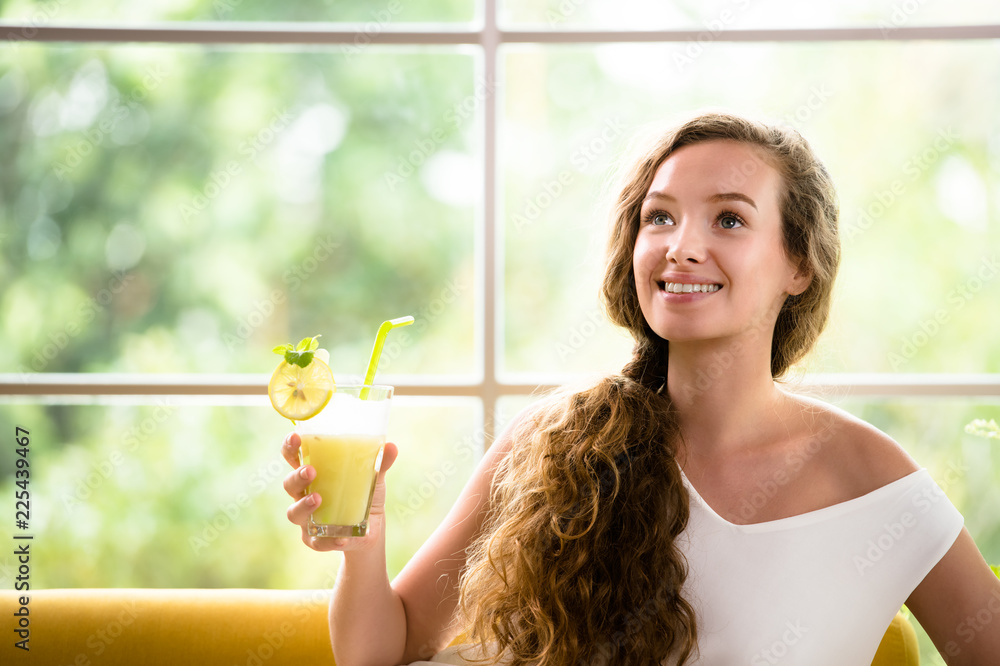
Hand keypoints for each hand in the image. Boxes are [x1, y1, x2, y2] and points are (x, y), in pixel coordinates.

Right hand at [281, 432, 398, 551]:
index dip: (290, 447)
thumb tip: (391, 447)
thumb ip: (379, 464)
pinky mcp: (316, 540)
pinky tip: (342, 538)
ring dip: (304, 506)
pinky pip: (317, 541)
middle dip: (297, 476)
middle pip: (290, 484)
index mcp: (314, 474)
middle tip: (311, 471)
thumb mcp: (373, 479)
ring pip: (294, 513)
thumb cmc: (364, 495)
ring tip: (318, 499)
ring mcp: (307, 519)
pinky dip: (329, 540)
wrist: (370, 531)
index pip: (294, 457)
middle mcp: (304, 495)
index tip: (295, 437)